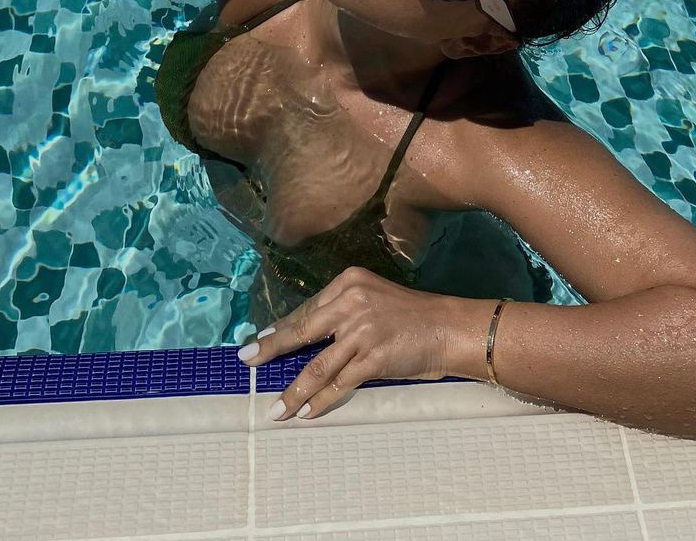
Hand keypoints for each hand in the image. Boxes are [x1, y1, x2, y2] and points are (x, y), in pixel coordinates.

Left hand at [236, 266, 458, 420]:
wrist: (449, 328)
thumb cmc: (412, 316)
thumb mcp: (373, 301)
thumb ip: (343, 313)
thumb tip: (306, 335)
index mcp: (349, 282)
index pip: (306, 309)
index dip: (279, 329)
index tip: (257, 342)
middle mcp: (352, 302)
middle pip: (302, 331)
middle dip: (271, 350)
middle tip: (247, 362)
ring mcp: (362, 330)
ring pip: (317, 365)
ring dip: (294, 390)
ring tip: (276, 408)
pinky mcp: (373, 357)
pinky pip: (339, 384)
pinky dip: (320, 401)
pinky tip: (307, 412)